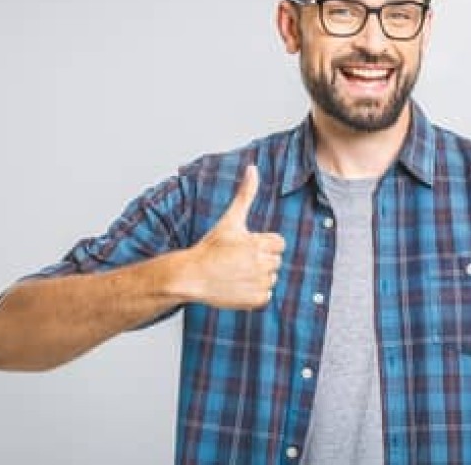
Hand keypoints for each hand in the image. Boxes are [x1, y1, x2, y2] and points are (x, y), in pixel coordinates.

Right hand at [174, 165, 284, 308]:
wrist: (191, 276)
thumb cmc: (210, 247)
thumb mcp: (230, 219)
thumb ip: (245, 194)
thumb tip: (253, 168)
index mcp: (258, 244)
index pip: (279, 243)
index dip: (263, 244)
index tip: (245, 246)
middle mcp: (261, 264)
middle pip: (275, 261)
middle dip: (260, 260)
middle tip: (237, 260)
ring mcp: (259, 284)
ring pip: (271, 278)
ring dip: (258, 277)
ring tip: (236, 273)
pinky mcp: (256, 301)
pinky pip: (266, 296)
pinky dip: (254, 294)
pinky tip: (237, 286)